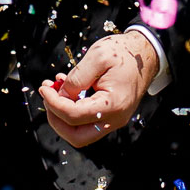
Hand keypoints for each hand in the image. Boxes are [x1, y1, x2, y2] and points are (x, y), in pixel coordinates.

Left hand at [38, 32, 158, 149]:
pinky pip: (87, 123)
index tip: (44, 88)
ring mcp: (114, 120)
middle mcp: (115, 119)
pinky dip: (72, 112)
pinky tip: (67, 91)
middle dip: (56, 119)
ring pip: (80, 133)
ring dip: (62, 116)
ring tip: (55, 90)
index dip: (53, 103)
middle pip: (76, 136)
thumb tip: (61, 95)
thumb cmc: (124, 53)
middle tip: (48, 96)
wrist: (145, 54)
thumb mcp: (98, 57)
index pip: (74, 116)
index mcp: (112, 105)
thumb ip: (77, 78)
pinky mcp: (111, 116)